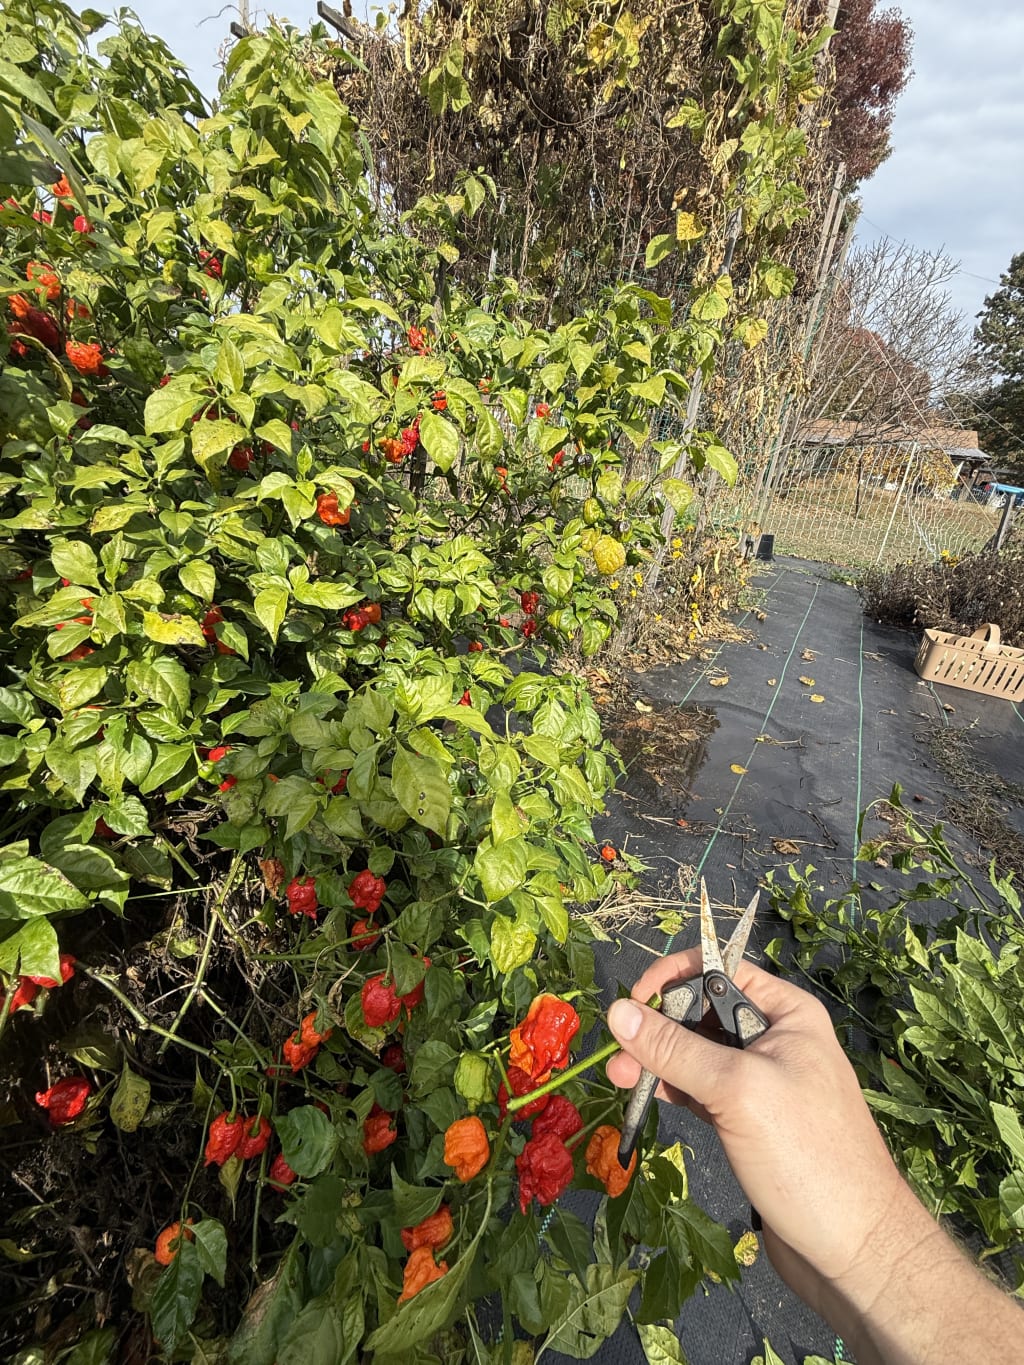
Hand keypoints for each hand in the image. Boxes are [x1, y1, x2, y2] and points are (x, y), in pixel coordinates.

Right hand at [605, 951, 922, 1303]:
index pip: (720, 969)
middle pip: (701, 1010)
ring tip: (619, 1080)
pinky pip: (701, 1088)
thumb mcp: (736, 1090)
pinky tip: (645, 1095)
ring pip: (696, 1052)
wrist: (852, 1248)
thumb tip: (616, 1011)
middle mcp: (775, 1037)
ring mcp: (761, 1080)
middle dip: (657, 1025)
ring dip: (657, 1060)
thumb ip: (675, 1049)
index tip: (633, 1003)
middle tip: (618, 1056)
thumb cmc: (805, 1155)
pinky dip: (672, 1088)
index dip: (673, 977)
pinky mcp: (748, 1119)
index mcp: (787, 1012)